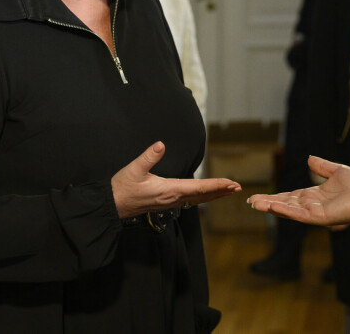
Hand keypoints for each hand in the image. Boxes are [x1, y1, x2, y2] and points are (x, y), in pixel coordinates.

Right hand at [112, 141, 240, 218]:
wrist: (112, 205)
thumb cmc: (122, 187)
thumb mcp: (133, 169)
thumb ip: (148, 157)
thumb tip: (161, 144)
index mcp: (169, 190)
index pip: (198, 188)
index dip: (216, 185)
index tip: (231, 184)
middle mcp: (173, 198)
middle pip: (202, 196)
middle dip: (221, 191)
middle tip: (238, 188)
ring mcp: (170, 202)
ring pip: (197, 199)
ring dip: (214, 195)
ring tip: (228, 191)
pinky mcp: (166, 202)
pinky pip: (190, 200)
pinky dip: (203, 197)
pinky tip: (206, 195)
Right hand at [247, 156, 349, 227]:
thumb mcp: (336, 171)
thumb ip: (321, 166)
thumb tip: (309, 159)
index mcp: (313, 196)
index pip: (289, 197)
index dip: (274, 196)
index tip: (258, 196)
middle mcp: (311, 206)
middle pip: (285, 205)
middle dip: (268, 203)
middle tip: (251, 202)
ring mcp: (314, 213)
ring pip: (289, 210)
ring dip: (272, 207)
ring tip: (256, 204)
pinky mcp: (320, 217)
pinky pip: (299, 214)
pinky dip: (285, 210)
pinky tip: (273, 206)